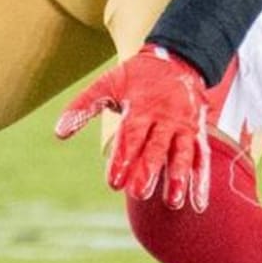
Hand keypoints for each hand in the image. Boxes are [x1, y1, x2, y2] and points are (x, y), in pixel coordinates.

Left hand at [55, 45, 211, 210]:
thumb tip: (58, 133)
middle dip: (148, 169)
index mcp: (140, 106)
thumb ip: (83, 107)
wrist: (176, 59)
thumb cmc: (136, 77)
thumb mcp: (107, 84)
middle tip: (138, 193)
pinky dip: (201, 180)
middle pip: (156, 146)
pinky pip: (202, 156)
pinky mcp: (197, 132)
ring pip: (183, 152)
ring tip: (173, 202)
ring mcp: (183, 125)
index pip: (131, 135)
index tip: (114, 183)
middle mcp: (164, 117)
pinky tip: (198, 204)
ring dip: (179, 177)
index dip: (123, 158)